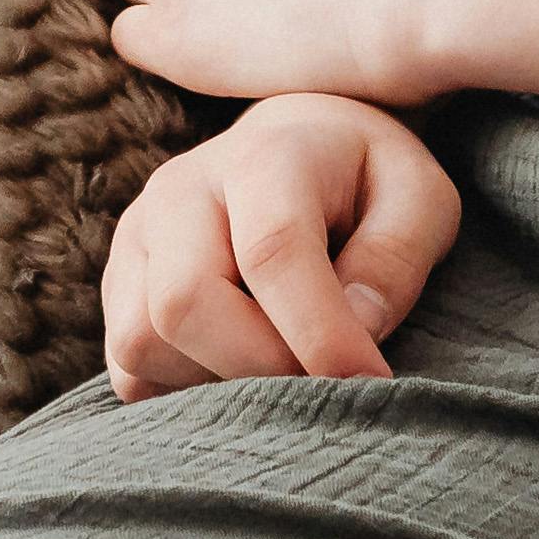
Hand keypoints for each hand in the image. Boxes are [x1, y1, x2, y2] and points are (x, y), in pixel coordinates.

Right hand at [103, 92, 461, 395]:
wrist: (299, 147)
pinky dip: (181, 390)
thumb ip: (396, 258)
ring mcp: (137, 236)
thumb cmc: (368, 182)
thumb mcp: (420, 198)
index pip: (272, 251)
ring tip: (282, 364)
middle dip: (260, 367)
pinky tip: (238, 367)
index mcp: (264, 155)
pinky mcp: (117, 285)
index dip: (321, 333)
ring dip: (217, 381)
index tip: (372, 380)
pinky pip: (126, 367)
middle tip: (323, 383)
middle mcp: (180, 189)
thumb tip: (357, 331)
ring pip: (141, 342)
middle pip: (183, 303)